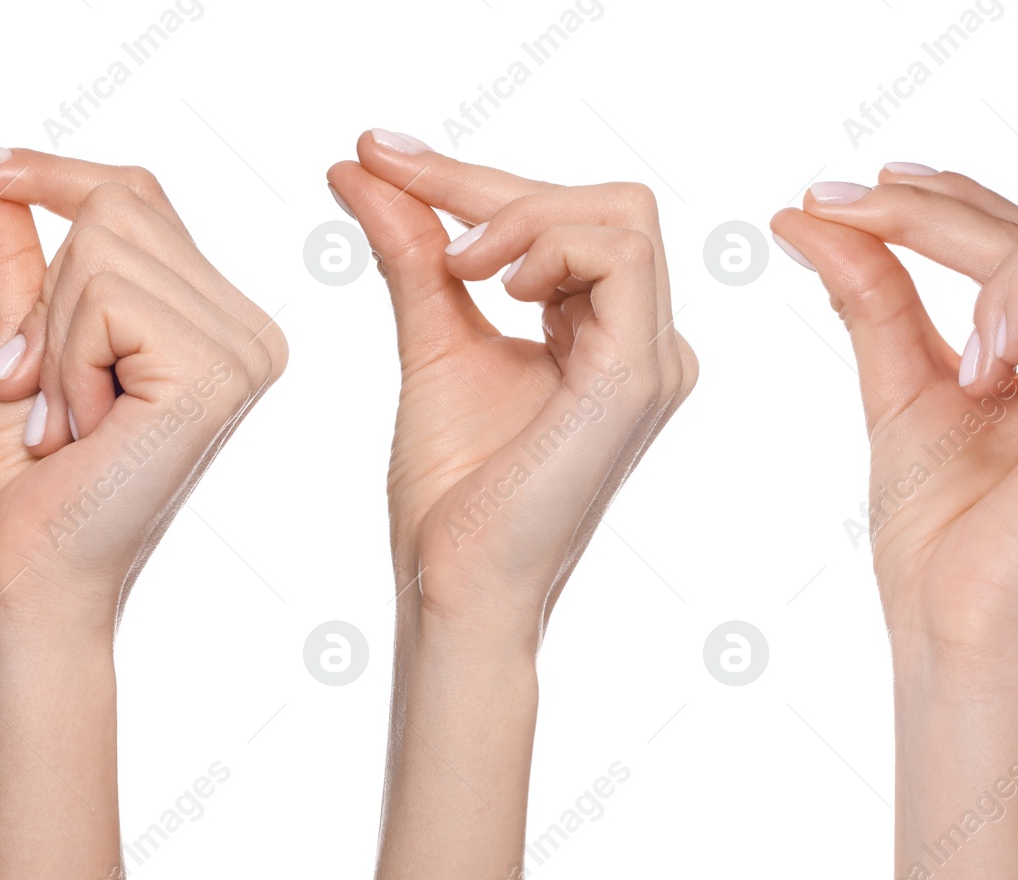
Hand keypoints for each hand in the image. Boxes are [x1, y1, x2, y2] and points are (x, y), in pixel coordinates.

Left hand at [0, 144, 284, 879]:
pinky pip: (108, 296)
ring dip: (53, 335)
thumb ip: (4, 249)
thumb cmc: (30, 485)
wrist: (36, 576)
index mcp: (217, 320)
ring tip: (68, 419)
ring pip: (105, 245)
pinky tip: (85, 430)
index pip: (135, 195)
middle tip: (36, 388)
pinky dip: (66, 358)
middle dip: (47, 292)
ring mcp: (246, 348)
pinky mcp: (218, 372)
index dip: (46, 171)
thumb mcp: (13, 339)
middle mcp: (251, 328)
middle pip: (119, 205)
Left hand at [329, 131, 695, 879]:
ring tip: (452, 265)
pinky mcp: (637, 377)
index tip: (380, 154)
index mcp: (611, 339)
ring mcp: (653, 361)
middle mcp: (648, 345)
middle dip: (489, 183)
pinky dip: (545, 243)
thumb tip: (364, 169)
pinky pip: (616, 255)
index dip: (475, 180)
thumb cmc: (453, 495)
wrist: (454, 587)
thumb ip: (415, 253)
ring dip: (517, 213)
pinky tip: (484, 281)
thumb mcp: (433, 339)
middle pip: (598, 202)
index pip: (570, 220)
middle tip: (391, 174)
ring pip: (617, 213)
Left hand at [772, 167, 1017, 879]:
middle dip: (928, 207)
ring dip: (974, 255)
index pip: (1012, 243)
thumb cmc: (937, 537)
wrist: (953, 630)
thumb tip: (812, 214)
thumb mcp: (897, 387)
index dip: (930, 206)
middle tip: (833, 202)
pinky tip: (977, 361)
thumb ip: (874, 295)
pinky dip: (1016, 294)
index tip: (834, 195)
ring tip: (948, 356)